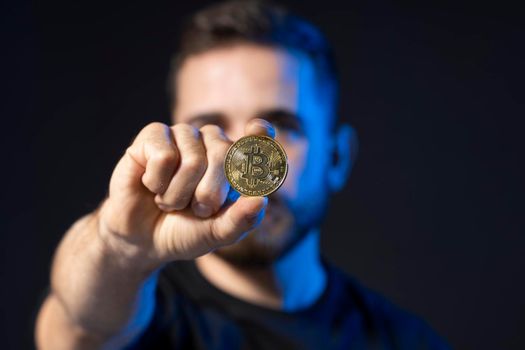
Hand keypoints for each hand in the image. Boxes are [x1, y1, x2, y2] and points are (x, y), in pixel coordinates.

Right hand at [96, 118, 274, 268]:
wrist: (142, 238)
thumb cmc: (186, 231)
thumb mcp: (216, 234)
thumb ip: (240, 220)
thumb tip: (261, 200)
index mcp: (236, 162)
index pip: (256, 139)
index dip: (260, 136)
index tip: (260, 132)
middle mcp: (213, 142)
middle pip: (224, 154)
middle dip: (208, 194)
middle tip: (196, 208)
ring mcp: (184, 135)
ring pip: (193, 160)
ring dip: (178, 194)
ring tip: (170, 201)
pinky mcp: (154, 135)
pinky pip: (164, 156)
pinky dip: (157, 182)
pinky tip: (151, 185)